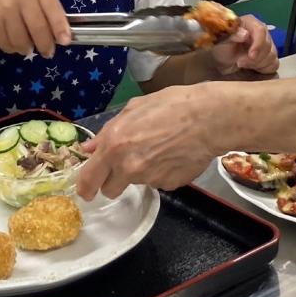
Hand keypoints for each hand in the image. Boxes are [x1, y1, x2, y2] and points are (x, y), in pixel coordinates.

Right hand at [0, 0, 70, 56]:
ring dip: (26, 48)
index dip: (60, 29)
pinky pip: (7, 44)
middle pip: (39, 29)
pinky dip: (11, 48)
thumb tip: (61, 36)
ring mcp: (5, 8)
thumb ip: (45, 7)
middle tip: (47, 53)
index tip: (65, 42)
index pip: (54, 11)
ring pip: (23, 41)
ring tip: (25, 46)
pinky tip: (10, 42)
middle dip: (45, 45)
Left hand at [75, 85, 219, 200]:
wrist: (210, 118)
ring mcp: (149, 179)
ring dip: (140, 173)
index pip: (89, 180)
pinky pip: (158, 182)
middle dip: (113, 181)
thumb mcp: (133, 109)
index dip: (85, 188)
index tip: (86, 191)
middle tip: (125, 166)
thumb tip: (90, 148)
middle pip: (110, 190)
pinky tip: (173, 155)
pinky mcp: (169, 185)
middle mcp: (128, 167)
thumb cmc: (172, 105)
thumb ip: (107, 132)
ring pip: (136, 183)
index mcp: (114, 146)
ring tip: (158, 150)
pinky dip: (161, 173)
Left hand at [208, 15, 277, 79]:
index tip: (251, 56)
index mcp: (250, 23)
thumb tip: (245, 34)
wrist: (221, 61)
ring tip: (243, 64)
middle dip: (254, 58)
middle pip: (268, 45)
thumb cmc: (221, 48)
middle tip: (239, 63)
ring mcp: (267, 44)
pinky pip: (274, 64)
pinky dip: (264, 69)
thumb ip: (232, 36)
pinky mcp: (269, 56)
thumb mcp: (221, 41)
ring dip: (257, 64)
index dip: (258, 44)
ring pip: (272, 56)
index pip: (261, 31)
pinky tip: (253, 68)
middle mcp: (261, 32)